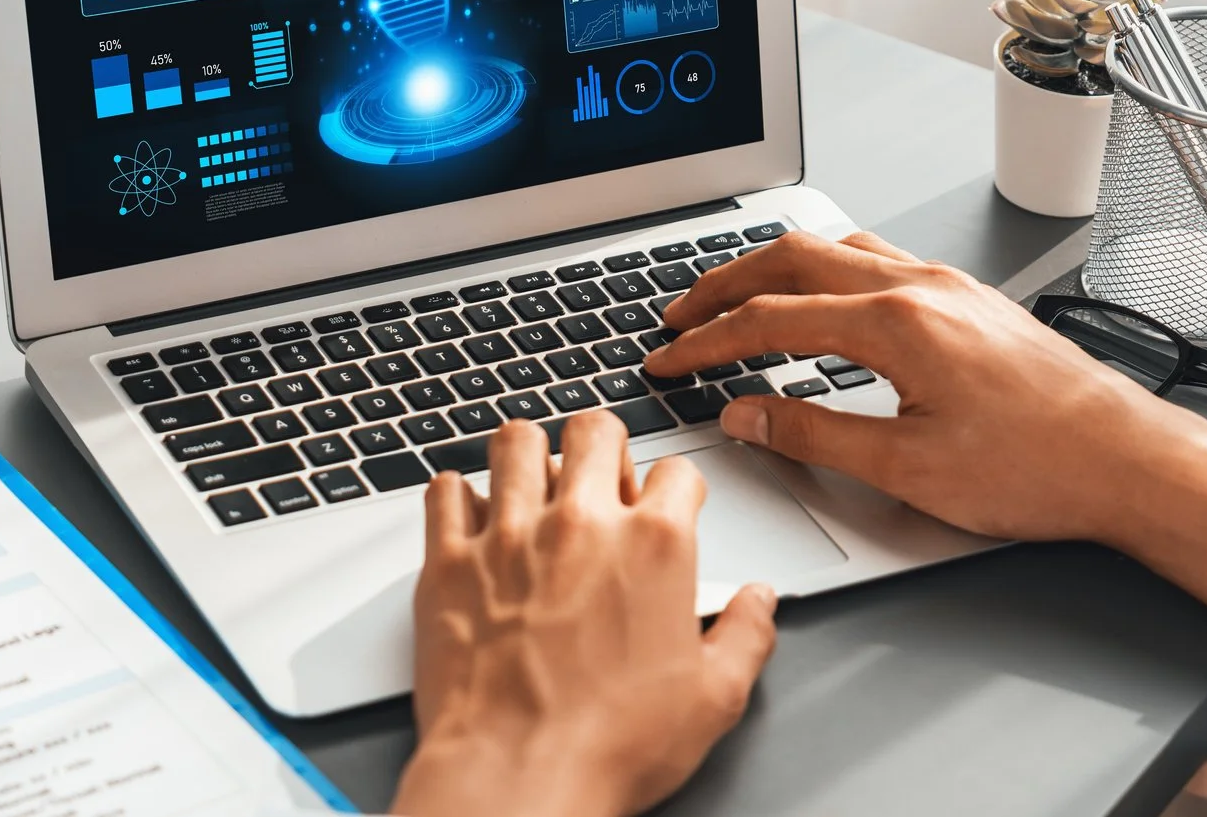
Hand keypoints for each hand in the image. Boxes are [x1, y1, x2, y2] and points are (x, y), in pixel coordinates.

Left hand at [391, 414, 778, 816]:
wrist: (517, 777)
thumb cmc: (608, 745)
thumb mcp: (714, 699)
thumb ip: (746, 636)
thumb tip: (760, 603)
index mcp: (654, 546)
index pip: (678, 470)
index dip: (678, 487)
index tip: (668, 506)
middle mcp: (581, 524)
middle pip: (595, 430)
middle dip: (604, 446)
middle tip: (601, 479)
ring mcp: (509, 536)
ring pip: (516, 441)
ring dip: (530, 454)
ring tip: (535, 481)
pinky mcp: (449, 561)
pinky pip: (446, 490)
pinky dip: (459, 496)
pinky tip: (473, 517)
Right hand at [644, 231, 1206, 616]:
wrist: (1127, 462)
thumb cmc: (1038, 469)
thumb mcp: (906, 469)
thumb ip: (812, 436)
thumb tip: (747, 416)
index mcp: (895, 323)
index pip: (769, 319)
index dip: (706, 343)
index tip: (668, 361)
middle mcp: (920, 288)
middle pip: (792, 259)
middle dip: (723, 285)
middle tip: (678, 315)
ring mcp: (948, 287)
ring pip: (836, 249)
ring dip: (773, 267)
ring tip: (734, 296)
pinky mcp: (969, 301)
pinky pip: (877, 259)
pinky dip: (825, 269)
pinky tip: (820, 294)